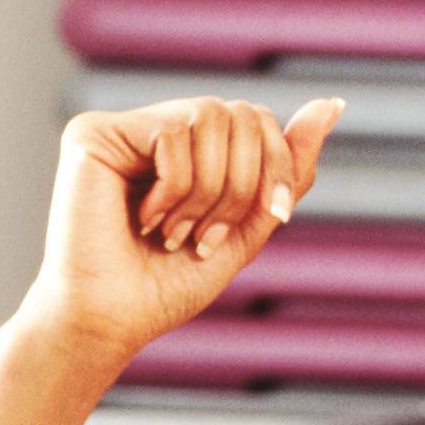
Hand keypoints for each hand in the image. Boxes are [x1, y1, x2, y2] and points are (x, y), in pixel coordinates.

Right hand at [21, 95, 344, 359]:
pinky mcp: (92, 132)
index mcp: (193, 151)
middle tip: (207, 237)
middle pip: (241, 114)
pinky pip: (171, 134)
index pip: (259, 120)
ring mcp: (124, 128)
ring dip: (209, 191)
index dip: (279, 166)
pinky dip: (174, 189)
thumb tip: (333, 104)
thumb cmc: (168, 284)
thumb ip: (286, 169)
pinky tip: (144, 219)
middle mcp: (157, 129)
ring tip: (175, 234)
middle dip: (244, 184)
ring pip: (210, 118)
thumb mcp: (248, 226)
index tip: (275, 215)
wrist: (111, 320)